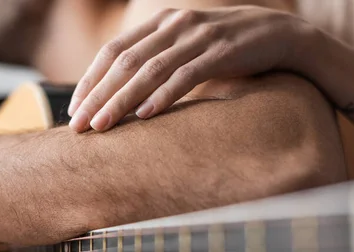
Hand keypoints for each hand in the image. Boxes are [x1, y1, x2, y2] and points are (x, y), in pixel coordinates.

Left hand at [68, 6, 310, 131]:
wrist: (280, 35)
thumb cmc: (223, 49)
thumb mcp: (183, 50)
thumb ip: (154, 64)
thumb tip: (120, 98)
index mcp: (159, 23)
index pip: (112, 52)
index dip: (89, 81)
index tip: (73, 110)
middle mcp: (173, 24)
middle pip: (124, 62)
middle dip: (97, 96)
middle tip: (78, 126)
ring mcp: (197, 36)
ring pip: (149, 70)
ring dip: (122, 100)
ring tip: (102, 126)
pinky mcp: (221, 51)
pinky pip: (185, 75)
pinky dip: (163, 96)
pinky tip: (145, 116)